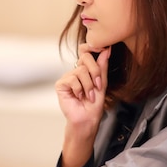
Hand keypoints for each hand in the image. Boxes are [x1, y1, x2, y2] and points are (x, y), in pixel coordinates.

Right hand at [55, 44, 110, 166]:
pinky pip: (72, 79)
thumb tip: (106, 51)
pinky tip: (79, 97)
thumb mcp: (102, 84)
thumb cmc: (94, 105)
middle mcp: (76, 71)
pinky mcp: (61, 84)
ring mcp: (68, 77)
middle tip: (98, 85)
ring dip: (88, 85)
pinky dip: (79, 89)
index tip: (105, 49)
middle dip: (95, 72)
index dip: (93, 47)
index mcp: (85, 69)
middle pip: (85, 57)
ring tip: (89, 96)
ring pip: (80, 70)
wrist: (87, 119)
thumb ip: (102, 67)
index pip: (86, 51)